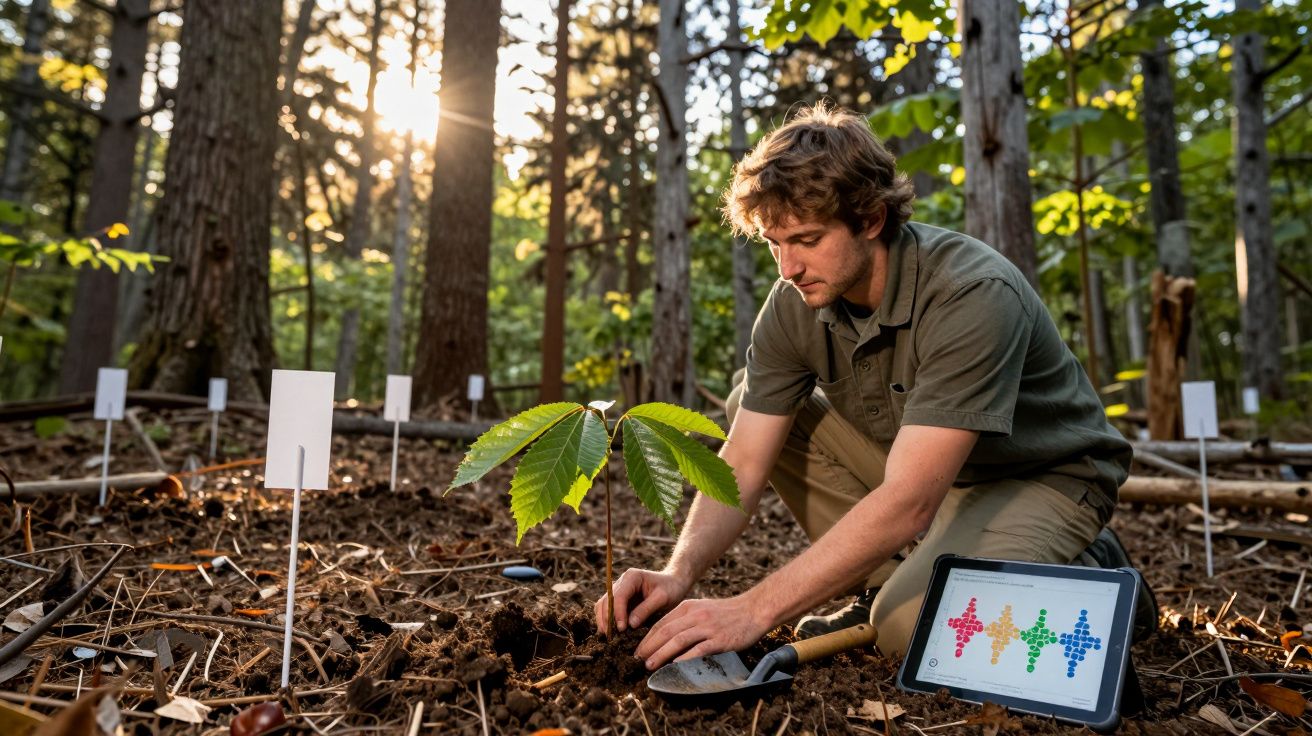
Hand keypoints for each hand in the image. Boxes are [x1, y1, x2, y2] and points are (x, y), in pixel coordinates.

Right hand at [594, 568, 690, 634]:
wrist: (674, 584)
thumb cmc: (671, 589)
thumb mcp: (662, 598)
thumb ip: (646, 609)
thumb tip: (630, 624)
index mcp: (632, 577)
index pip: (618, 596)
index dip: (617, 613)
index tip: (621, 629)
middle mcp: (622, 582)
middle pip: (606, 600)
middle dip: (606, 619)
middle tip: (611, 636)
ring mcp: (619, 590)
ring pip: (603, 605)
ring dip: (603, 620)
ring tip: (608, 637)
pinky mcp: (620, 600)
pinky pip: (607, 609)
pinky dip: (606, 620)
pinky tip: (610, 633)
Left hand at [634, 594, 772, 670]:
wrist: (753, 610)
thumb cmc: (726, 613)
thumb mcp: (701, 609)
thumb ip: (684, 620)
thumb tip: (665, 637)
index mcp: (688, 607)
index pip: (661, 623)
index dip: (647, 638)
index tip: (638, 650)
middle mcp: (695, 615)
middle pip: (666, 632)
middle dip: (649, 647)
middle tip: (638, 659)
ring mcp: (707, 627)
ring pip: (678, 640)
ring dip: (661, 654)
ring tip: (650, 665)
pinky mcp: (719, 639)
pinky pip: (698, 650)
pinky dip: (684, 658)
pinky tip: (674, 666)